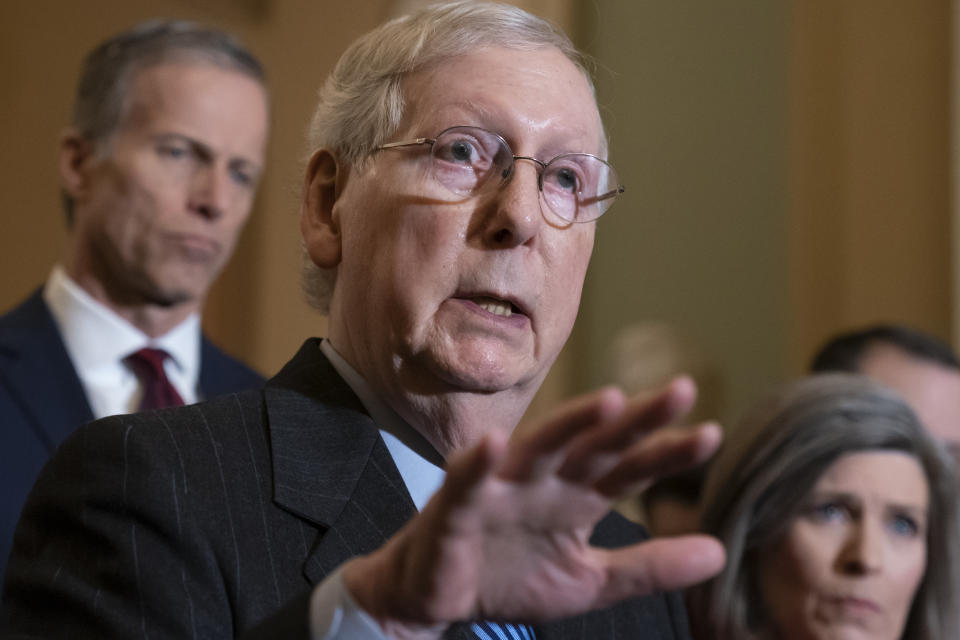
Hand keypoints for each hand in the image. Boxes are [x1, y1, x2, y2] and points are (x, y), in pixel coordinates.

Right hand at [343, 378, 724, 634]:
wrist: (438, 599)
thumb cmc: (511, 578)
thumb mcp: (590, 581)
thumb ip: (648, 567)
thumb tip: (720, 552)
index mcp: (578, 496)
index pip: (630, 468)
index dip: (667, 452)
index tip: (712, 434)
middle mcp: (546, 480)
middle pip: (596, 443)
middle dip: (636, 419)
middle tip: (683, 390)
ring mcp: (502, 486)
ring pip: (540, 446)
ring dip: (571, 422)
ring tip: (610, 401)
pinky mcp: (456, 503)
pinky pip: (468, 479)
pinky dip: (478, 461)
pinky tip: (495, 443)